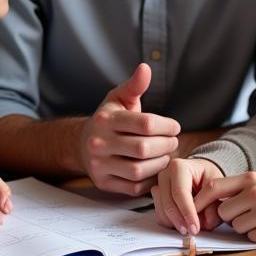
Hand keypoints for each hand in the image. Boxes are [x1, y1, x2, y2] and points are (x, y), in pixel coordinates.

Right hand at [79, 63, 181, 195]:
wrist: (81, 144)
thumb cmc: (108, 120)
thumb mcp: (118, 99)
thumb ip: (134, 86)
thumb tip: (145, 68)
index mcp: (105, 120)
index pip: (144, 124)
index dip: (167, 126)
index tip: (175, 127)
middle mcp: (98, 143)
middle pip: (144, 148)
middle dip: (166, 146)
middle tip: (173, 142)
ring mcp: (99, 165)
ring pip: (139, 170)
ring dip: (160, 163)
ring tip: (166, 155)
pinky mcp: (103, 182)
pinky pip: (133, 187)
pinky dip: (150, 180)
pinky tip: (154, 169)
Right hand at [152, 156, 222, 234]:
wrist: (201, 174)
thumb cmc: (208, 177)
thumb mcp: (216, 186)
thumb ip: (213, 204)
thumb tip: (206, 222)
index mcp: (179, 167)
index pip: (180, 193)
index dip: (187, 213)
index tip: (195, 228)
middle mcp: (164, 174)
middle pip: (168, 203)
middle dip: (180, 220)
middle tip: (192, 231)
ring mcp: (158, 185)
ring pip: (161, 210)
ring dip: (175, 223)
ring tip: (189, 227)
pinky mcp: (157, 196)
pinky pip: (159, 214)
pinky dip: (170, 222)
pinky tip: (182, 222)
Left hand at [155, 166, 255, 244]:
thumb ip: (236, 189)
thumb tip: (204, 201)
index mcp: (251, 178)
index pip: (213, 188)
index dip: (200, 200)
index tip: (192, 209)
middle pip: (222, 212)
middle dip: (230, 217)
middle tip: (248, 214)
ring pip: (235, 226)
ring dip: (245, 227)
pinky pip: (250, 237)